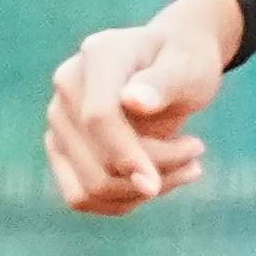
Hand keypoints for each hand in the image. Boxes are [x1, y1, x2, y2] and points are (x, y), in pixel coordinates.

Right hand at [45, 0, 241, 214]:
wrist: (170, 65)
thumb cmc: (184, 63)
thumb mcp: (189, 67)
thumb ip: (164, 82)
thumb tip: (132, 101)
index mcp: (98, 56)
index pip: (99, 117)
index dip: (127, 155)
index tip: (156, 183)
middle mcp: (68, 86)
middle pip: (98, 160)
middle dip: (153, 171)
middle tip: (196, 150)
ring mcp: (59, 119)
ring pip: (89, 187)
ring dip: (140, 193)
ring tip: (187, 167)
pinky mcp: (61, 147)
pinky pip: (83, 196)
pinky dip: (125, 199)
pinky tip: (161, 179)